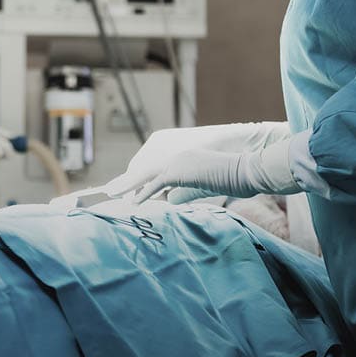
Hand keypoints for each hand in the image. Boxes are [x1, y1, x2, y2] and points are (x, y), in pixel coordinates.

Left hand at [111, 141, 299, 203]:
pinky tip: (134, 202)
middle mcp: (175, 155)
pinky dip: (144, 193)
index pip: (153, 170)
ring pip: (146, 176)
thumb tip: (169, 199)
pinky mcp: (180, 171)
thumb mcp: (202, 185)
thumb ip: (183, 191)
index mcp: (180, 156)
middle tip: (110, 191)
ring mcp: (176, 161)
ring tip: (112, 195)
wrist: (245, 169)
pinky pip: (157, 184)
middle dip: (127, 182)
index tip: (126, 190)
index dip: (138, 181)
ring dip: (129, 186)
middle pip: (144, 170)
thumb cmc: (230, 178)